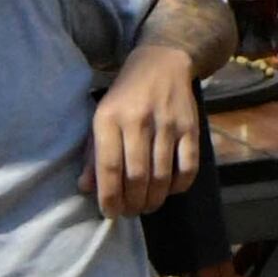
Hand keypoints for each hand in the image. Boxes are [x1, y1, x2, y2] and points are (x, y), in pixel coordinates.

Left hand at [93, 42, 203, 213]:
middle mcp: (138, 120)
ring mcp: (167, 123)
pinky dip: (179, 186)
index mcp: (109, 118)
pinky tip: (169, 190)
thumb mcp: (102, 117)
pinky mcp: (191, 126)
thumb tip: (86, 188)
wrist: (162, 63)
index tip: (110, 213)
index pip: (109, 167)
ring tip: (147, 206)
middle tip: (130, 212)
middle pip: (137, 176)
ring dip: (154, 199)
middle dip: (133, 203)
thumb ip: (93, 154)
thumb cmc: (125, 95)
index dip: (110, 197)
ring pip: (161, 176)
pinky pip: (187, 166)